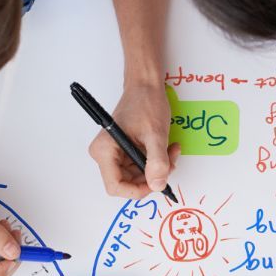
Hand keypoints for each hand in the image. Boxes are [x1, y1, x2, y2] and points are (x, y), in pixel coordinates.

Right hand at [87, 79, 181, 197]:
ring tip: (171, 151)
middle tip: (170, 162)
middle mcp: (105, 154)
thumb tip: (158, 185)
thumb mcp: (155, 134)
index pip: (116, 186)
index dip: (138, 190)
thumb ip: (157, 162)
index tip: (157, 183)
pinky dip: (156, 161)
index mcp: (104, 151)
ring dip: (157, 168)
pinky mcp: (124, 150)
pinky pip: (140, 166)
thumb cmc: (146, 103)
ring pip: (137, 176)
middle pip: (128, 182)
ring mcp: (114, 153)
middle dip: (152, 176)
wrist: (146, 86)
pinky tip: (167, 149)